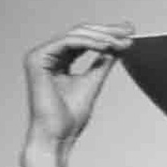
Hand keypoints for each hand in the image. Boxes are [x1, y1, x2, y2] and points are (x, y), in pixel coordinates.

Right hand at [23, 22, 134, 152]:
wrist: (57, 136)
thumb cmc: (70, 117)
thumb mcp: (93, 82)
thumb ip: (103, 62)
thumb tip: (119, 45)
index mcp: (57, 61)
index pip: (83, 39)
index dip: (107, 34)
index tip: (130, 33)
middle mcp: (46, 55)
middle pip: (80, 32)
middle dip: (107, 30)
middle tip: (129, 30)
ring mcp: (39, 56)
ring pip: (75, 34)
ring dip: (102, 36)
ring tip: (121, 42)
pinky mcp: (37, 59)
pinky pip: (68, 42)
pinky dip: (89, 42)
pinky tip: (107, 46)